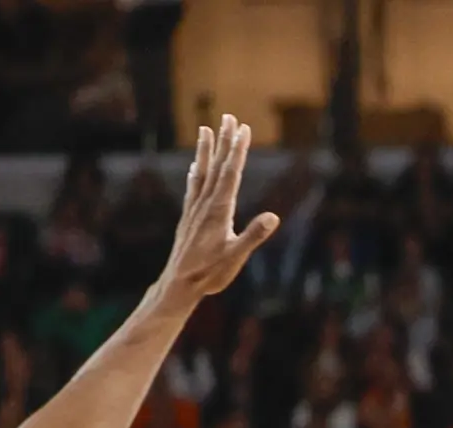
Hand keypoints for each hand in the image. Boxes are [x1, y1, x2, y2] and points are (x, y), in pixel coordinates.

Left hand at [155, 114, 280, 301]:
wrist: (179, 284)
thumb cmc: (209, 273)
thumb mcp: (236, 257)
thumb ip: (253, 236)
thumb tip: (274, 217)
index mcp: (219, 210)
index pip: (231, 173)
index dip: (238, 150)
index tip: (243, 129)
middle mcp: (205, 204)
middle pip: (216, 166)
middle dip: (224, 141)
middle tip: (228, 117)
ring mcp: (195, 209)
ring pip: (202, 172)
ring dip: (206, 150)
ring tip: (205, 129)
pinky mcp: (188, 217)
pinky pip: (193, 187)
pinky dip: (195, 172)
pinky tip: (194, 166)